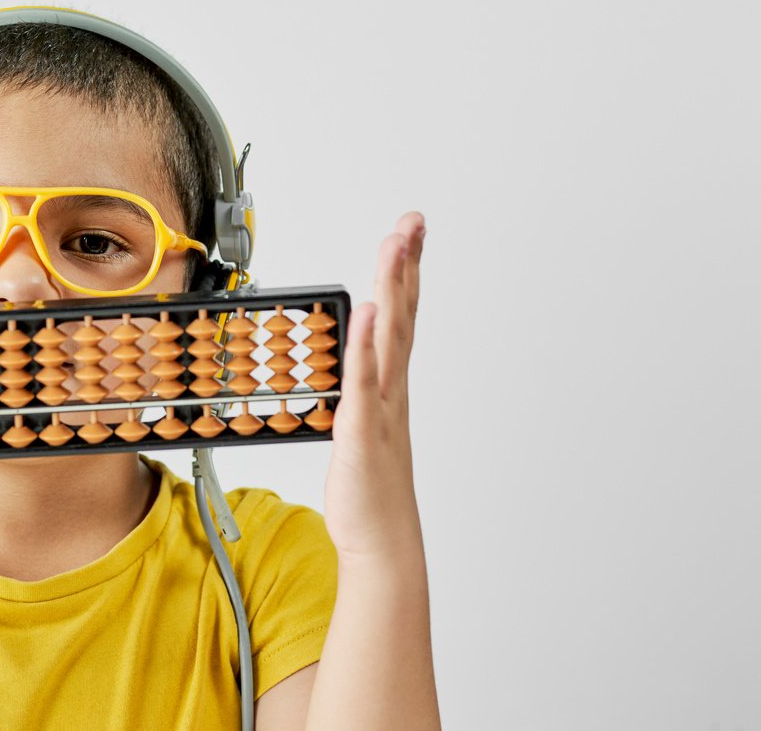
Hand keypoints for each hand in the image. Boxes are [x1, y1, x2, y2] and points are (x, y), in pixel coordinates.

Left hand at [322, 212, 426, 566]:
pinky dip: (365, 347)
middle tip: (412, 223)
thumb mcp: (361, 424)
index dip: (406, 272)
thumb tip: (348, 355)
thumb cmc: (369, 486)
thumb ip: (358, 387)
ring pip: (388, 339)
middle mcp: (391, 389)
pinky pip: (364, 383)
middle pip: (402, 316)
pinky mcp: (363, 432)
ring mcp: (381, 408)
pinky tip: (365, 314)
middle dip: (406, 265)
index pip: (400, 316)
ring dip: (391, 291)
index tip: (409, 232)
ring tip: (393, 248)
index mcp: (388, 384)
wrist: (381, 538)